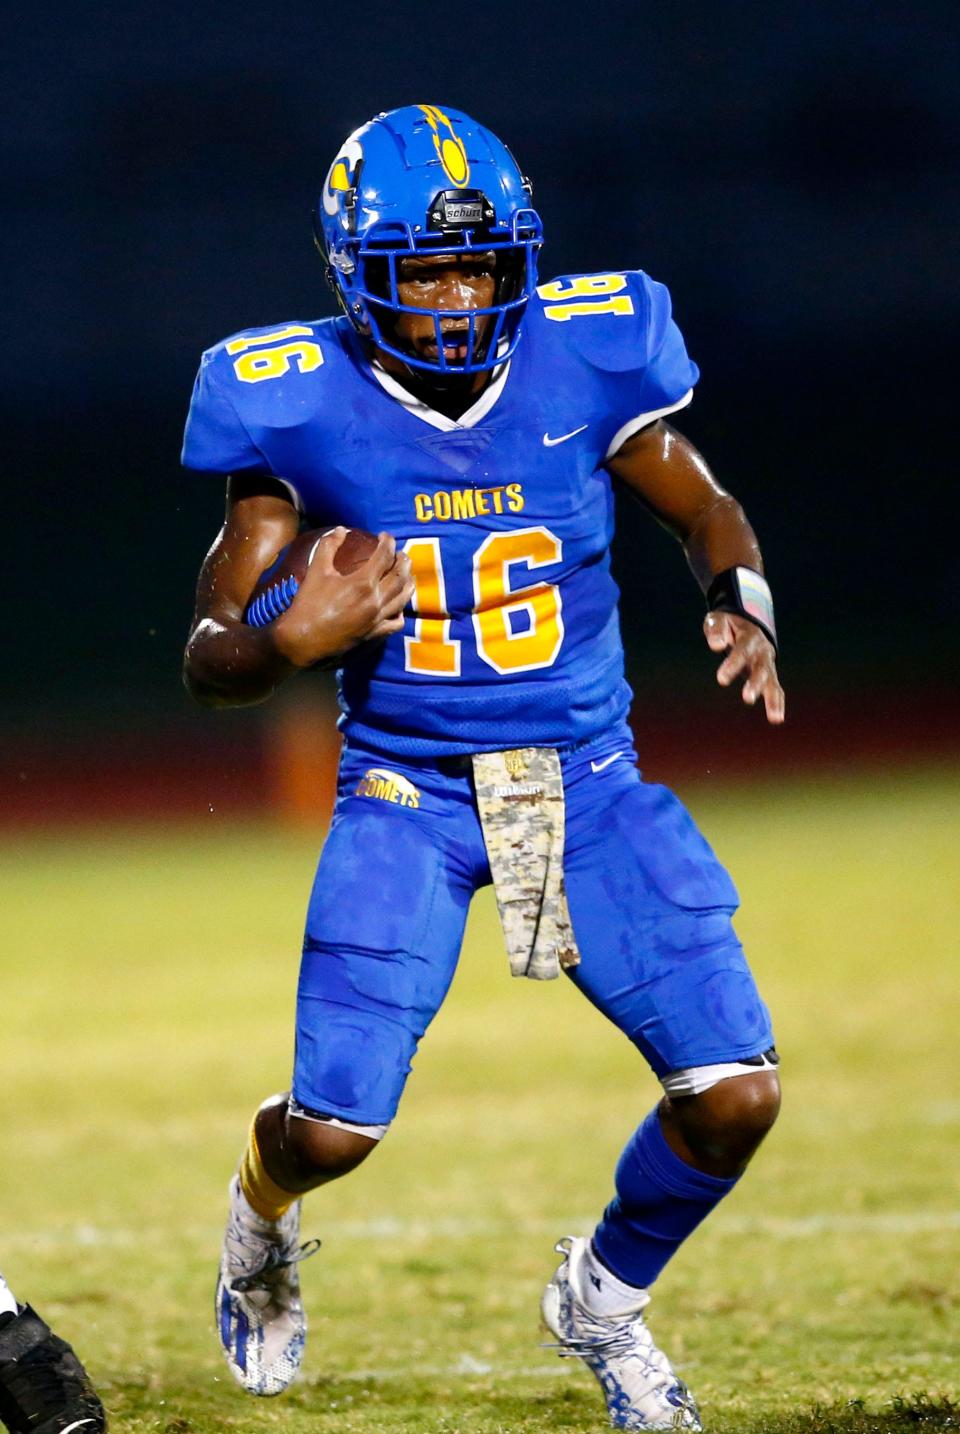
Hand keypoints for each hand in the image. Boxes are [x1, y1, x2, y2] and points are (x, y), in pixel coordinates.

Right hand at [272, 529, 413, 667]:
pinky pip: (397, 622)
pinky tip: (397, 605)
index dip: (388, 542)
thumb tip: (341, 529)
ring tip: (406, 573)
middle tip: (399, 553)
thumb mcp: (316, 571)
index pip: (385, 556)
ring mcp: (378, 618)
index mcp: (362, 583)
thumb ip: (329, 546)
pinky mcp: (375, 633)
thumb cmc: (309, 604)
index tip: (384, 536)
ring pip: (403, 597)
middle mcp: (376, 600)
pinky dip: (401, 611)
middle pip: (400, 575)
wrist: (304, 639)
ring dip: (408, 581)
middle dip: (403, 560)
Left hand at [704, 611, 784, 723]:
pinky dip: (777, 703)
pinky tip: (776, 718)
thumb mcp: (719, 619)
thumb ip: (717, 629)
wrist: (746, 625)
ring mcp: (767, 664)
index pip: (742, 651)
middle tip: (747, 698)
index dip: (734, 664)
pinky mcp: (768, 675)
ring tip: (774, 717)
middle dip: (755, 683)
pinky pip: (775, 689)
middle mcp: (762, 651)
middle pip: (761, 668)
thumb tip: (716, 645)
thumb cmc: (727, 624)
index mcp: (750, 636)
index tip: (722, 679)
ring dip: (772, 699)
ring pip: (771, 681)